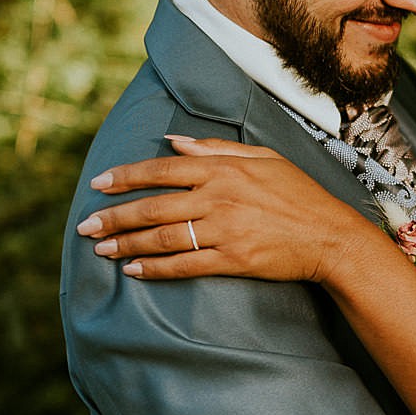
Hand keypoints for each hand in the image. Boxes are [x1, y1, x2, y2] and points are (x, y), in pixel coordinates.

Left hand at [76, 136, 367, 283]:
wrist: (330, 235)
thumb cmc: (298, 194)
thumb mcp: (262, 157)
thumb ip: (215, 150)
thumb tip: (173, 143)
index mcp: (223, 169)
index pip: (161, 170)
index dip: (125, 177)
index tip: (99, 184)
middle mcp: (218, 197)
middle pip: (153, 206)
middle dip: (114, 216)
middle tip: (85, 225)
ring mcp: (224, 230)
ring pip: (162, 238)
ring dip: (126, 244)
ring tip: (100, 249)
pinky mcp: (232, 259)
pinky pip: (184, 265)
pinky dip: (155, 269)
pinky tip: (133, 271)